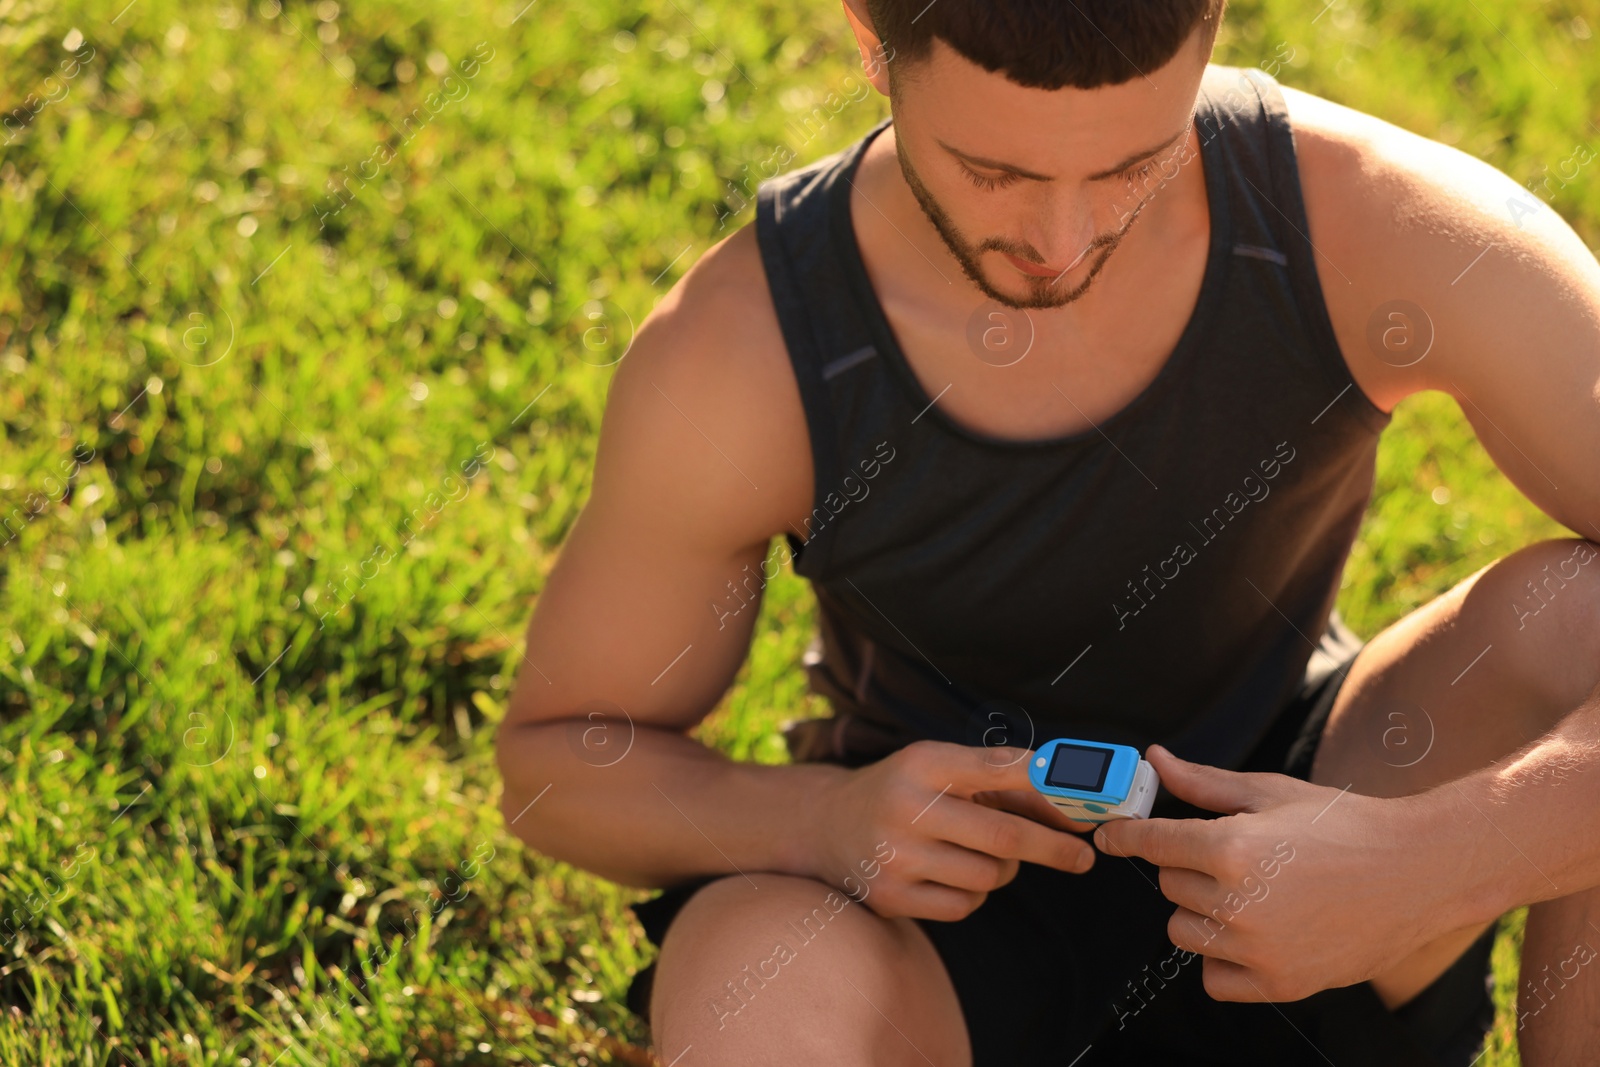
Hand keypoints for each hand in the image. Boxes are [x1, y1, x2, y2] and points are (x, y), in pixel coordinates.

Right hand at [802, 740, 1099, 921]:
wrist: (824, 825)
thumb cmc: (898, 790)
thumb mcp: (936, 764)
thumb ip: (996, 775)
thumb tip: (1066, 796)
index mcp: (923, 763)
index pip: (1000, 770)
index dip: (1050, 788)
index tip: (1087, 805)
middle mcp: (906, 808)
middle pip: (1003, 837)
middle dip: (1052, 847)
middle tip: (1082, 856)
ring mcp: (896, 857)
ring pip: (988, 877)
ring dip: (1003, 870)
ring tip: (982, 853)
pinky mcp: (891, 897)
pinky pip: (964, 905)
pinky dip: (974, 893)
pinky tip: (953, 873)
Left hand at [1094, 745, 1456, 1001]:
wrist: (1416, 874)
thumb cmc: (1345, 826)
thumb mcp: (1270, 793)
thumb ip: (1203, 784)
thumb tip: (1155, 760)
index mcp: (1232, 848)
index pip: (1151, 844)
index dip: (1126, 835)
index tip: (1111, 836)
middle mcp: (1238, 902)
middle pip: (1169, 886)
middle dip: (1189, 868)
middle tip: (1233, 857)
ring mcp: (1258, 949)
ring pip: (1183, 931)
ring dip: (1201, 913)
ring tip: (1248, 893)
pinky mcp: (1280, 983)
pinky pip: (1214, 978)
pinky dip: (1223, 959)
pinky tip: (1253, 933)